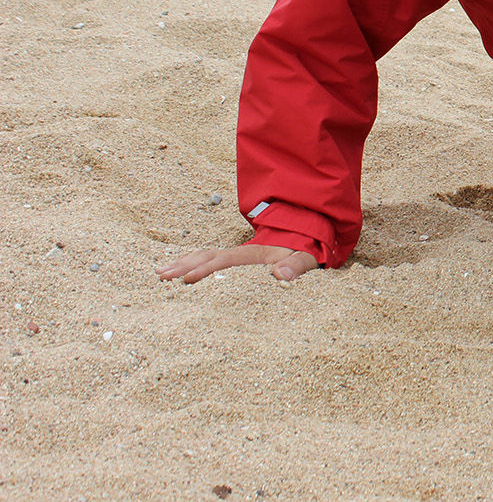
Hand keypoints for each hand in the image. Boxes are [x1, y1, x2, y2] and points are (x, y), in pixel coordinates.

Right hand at [157, 244, 316, 283]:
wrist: (306, 240)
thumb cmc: (304, 253)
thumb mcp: (307, 259)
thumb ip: (297, 266)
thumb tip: (280, 275)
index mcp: (256, 253)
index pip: (226, 261)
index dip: (206, 269)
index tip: (187, 279)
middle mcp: (242, 252)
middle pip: (208, 256)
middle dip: (184, 266)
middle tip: (162, 276)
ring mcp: (236, 255)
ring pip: (204, 257)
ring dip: (182, 263)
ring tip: (160, 273)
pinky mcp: (234, 261)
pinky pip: (209, 260)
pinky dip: (190, 264)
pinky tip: (175, 272)